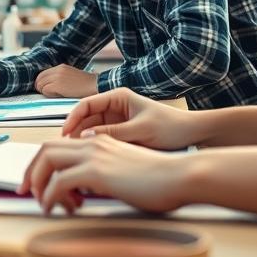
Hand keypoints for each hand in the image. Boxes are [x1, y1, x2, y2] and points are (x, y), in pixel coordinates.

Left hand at [18, 134, 190, 214]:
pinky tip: (55, 210)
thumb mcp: (124, 173)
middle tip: (26, 192)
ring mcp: (93, 155)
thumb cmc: (161, 180)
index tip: (39, 184)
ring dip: (38, 184)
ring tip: (45, 204)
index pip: (59, 145)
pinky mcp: (96, 171)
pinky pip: (58, 183)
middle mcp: (93, 143)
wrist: (180, 176)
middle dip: (30, 171)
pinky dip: (50, 197)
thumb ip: (102, 176)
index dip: (44, 164)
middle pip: (45, 149)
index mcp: (100, 141)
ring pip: (46, 161)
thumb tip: (83, 191)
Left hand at [34, 64, 97, 98]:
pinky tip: (61, 95)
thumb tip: (47, 85)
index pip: (42, 74)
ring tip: (58, 94)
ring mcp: (57, 76)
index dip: (43, 83)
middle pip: (38, 79)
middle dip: (42, 88)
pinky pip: (45, 91)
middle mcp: (57, 70)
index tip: (47, 89)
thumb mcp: (71, 77)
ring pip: (40, 86)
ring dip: (46, 92)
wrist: (95, 86)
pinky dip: (50, 95)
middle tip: (51, 94)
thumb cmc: (86, 86)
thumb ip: (59, 78)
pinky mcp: (57, 84)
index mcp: (61, 67)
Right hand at [61, 88, 200, 149]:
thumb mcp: (141, 130)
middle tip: (66, 151)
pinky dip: (94, 149)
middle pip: (85, 119)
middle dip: (74, 133)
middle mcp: (114, 107)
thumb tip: (85, 138)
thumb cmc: (171, 127)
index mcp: (118, 97)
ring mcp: (116, 121)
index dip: (71, 119)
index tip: (64, 135)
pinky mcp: (121, 135)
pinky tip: (90, 160)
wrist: (192, 135)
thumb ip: (113, 133)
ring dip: (83, 142)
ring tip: (75, 158)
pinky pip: (102, 140)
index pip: (85, 105)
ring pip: (91, 131)